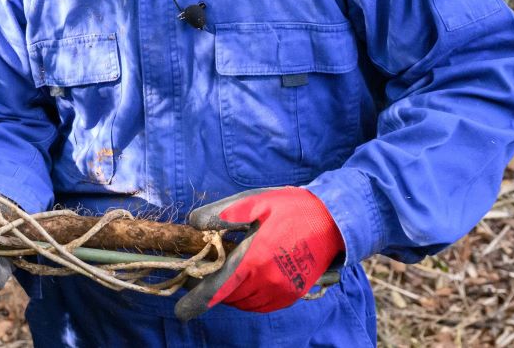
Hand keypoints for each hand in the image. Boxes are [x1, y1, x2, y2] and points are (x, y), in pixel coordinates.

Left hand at [174, 187, 343, 320]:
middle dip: (213, 290)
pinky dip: (249, 297)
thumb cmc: (290, 208)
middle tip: (203, 274)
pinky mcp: (293, 294)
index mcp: (253, 260)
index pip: (218, 289)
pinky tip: (247, 281)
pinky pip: (262, 304)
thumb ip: (222, 214)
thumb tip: (193, 221)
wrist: (332, 220)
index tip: (181, 312)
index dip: (197, 302)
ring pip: (245, 302)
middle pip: (230, 297)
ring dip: (232, 294)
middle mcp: (268, 281)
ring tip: (227, 274)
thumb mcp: (253, 202)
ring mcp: (282, 291)